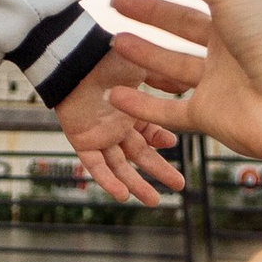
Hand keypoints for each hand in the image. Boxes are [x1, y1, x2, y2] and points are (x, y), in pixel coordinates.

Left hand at [49, 58, 182, 207]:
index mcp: (131, 111)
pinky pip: (96, 166)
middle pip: (141, 155)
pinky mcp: (82, 142)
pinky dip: (107, 181)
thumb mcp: (142, 68)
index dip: (162, 141)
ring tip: (154, 201)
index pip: (151, 134)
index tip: (173, 145)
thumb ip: (163, 78)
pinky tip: (123, 196)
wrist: (76, 60)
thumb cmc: (107, 59)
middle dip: (159, 171)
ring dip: (136, 184)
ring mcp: (100, 136)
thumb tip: (186, 84)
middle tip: (180, 185)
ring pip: (120, 166)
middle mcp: (117, 126)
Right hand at [93, 0, 261, 168]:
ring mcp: (219, 79)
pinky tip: (115, 94)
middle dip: (147, 9)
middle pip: (178, 20)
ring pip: (170, 64)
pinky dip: (140, 104)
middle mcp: (229, 39)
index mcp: (236, 2)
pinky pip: (167, 109)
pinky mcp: (211, 115)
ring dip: (142, 52)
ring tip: (113, 40)